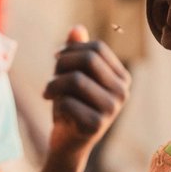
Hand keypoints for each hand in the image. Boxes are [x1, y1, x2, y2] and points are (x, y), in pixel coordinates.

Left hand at [44, 26, 130, 163]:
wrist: (68, 142)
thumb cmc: (72, 104)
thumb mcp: (73, 75)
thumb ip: (77, 52)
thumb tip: (77, 29)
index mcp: (121, 78)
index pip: (97, 47)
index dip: (71, 49)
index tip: (57, 60)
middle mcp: (122, 92)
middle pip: (88, 60)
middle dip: (61, 64)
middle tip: (51, 77)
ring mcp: (112, 110)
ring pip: (76, 79)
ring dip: (54, 84)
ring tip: (48, 92)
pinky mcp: (96, 125)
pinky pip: (68, 102)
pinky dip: (56, 104)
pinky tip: (57, 113)